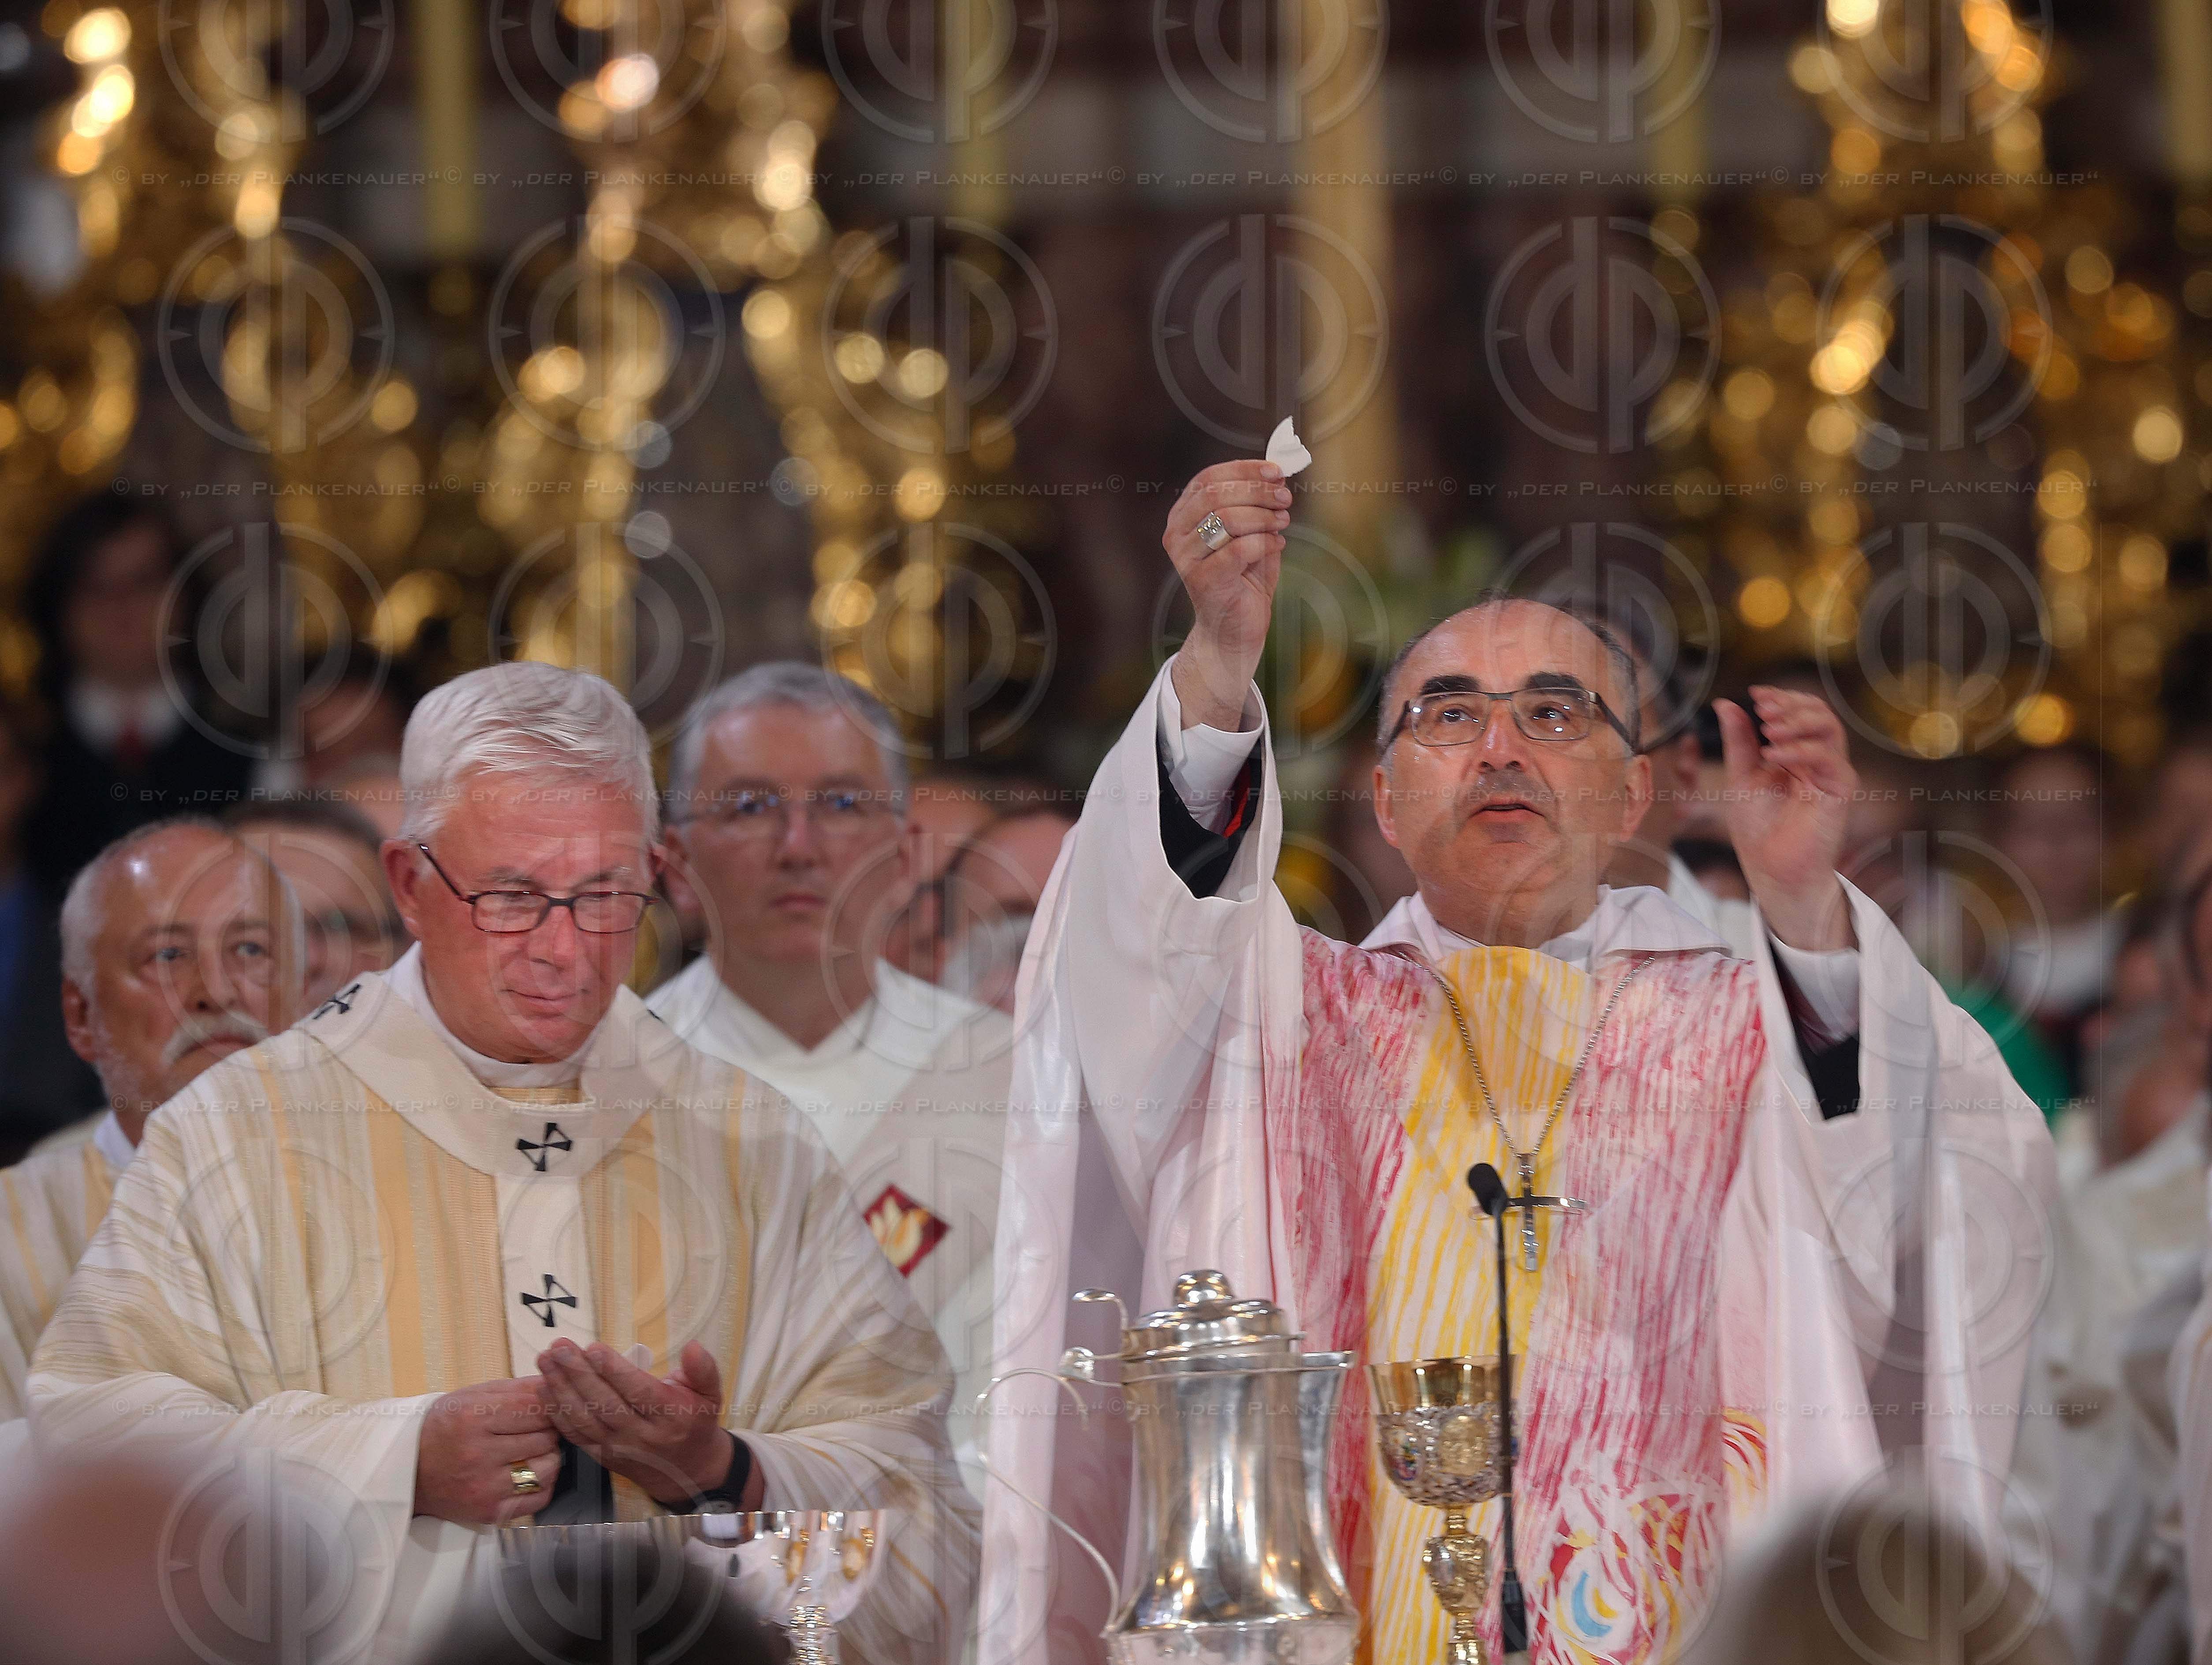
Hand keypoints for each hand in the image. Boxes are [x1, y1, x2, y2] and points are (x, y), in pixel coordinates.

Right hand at [414, 1376, 560, 1524]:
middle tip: (539, 1428)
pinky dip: (544, 1483)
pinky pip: (540, 1497)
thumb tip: (555, 1383)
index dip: (548, 1403)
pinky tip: (531, 1472)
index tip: (546, 1404)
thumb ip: (516, 1388)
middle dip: (549, 1429)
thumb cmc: (444, 1427)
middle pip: (545, 1436)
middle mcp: (479, 1454)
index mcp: (472, 1418)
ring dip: (549, 1455)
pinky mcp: (490, 1512)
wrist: (409, 1471)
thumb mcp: (471, 1397)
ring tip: (534, 1449)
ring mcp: (485, 1487)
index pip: (534, 1407)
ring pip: (548, 1467)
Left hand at [537, 1339, 749, 1507]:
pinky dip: (556, 1412)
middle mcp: (641, 1435)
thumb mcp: (710, 1394)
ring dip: (561, 1389)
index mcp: (670, 1417)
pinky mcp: (601, 1456)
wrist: (687, 1470)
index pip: (638, 1392)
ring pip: (585, 1419)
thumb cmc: (695, 1421)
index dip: (615, 1371)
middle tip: (559, 1347)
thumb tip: (692, 1345)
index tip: (594, 1348)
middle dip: (578, 1374)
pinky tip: (543, 1388)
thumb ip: (703, 1369)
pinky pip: (575, 1435)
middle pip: (605, 1404)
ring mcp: (617, 1448)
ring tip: (545, 1360)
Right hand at [1163, 459, 1291, 730]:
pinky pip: (1238, 549)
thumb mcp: (1251, 533)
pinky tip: (1278, 545)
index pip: (1208, 478)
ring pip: (1226, 519)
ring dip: (1264, 517)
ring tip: (1283, 523)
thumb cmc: (1243, 580)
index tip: (1277, 472)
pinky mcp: (1202, 581)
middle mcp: (1177, 534)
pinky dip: (1265, 542)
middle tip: (1285, 498)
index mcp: (1183, 516)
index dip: (1245, 470)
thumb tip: (1278, 473)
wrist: (1234, 631)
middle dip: (1257, 491)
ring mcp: (1186, 558)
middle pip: (1215, 494)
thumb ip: (1257, 504)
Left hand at [1716, 687, 1856, 951]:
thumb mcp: (1741, 777)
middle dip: (1791, 704)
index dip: (1782, 698)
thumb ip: (1739, 741)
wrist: (1770, 870)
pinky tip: (1773, 754)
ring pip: (1829, 729)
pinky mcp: (1839, 791)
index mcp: (1797, 754)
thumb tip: (1725, 704)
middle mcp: (1818, 761)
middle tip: (1762, 707)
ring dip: (1797, 721)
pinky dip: (1801, 750)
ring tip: (1767, 728)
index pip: (1801, 712)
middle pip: (1820, 713)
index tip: (1755, 693)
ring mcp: (1831, 774)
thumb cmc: (1759, 830)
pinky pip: (1829, 759)